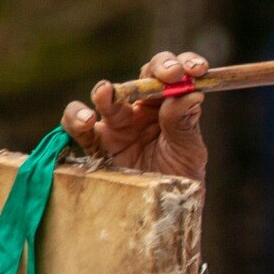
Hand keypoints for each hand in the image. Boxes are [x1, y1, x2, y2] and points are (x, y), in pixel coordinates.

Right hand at [61, 51, 210, 183]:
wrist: (165, 210)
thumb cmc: (180, 176)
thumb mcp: (189, 150)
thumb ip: (184, 123)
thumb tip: (189, 93)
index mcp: (168, 104)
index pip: (174, 74)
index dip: (184, 63)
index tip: (198, 69)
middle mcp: (142, 108)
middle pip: (145, 75)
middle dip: (158, 68)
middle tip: (170, 74)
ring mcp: (117, 123)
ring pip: (106, 95)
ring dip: (106, 91)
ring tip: (108, 93)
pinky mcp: (97, 143)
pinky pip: (77, 126)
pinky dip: (75, 118)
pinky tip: (86, 120)